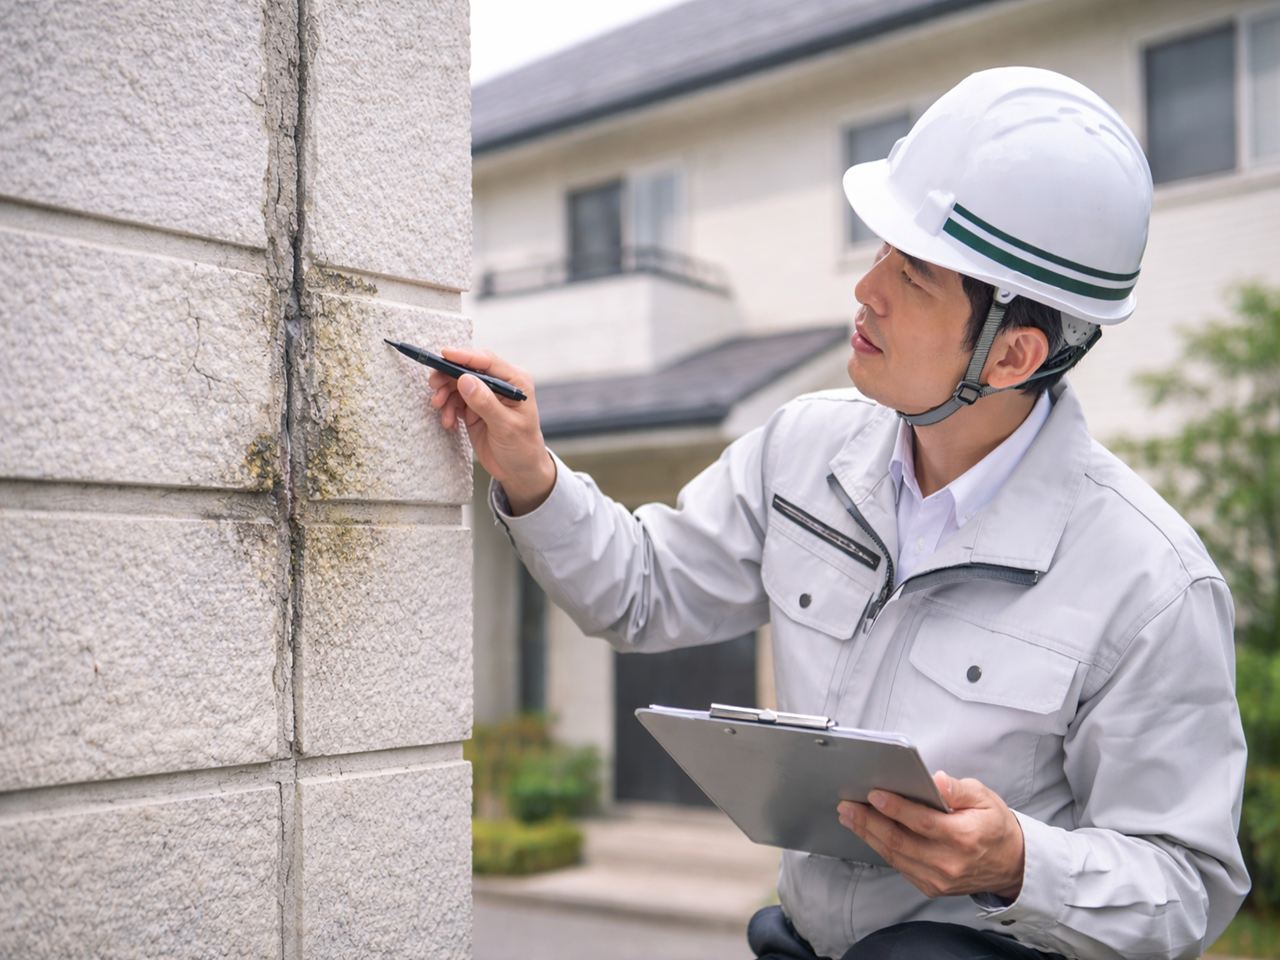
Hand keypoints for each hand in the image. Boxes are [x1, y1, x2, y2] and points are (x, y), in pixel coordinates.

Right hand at [426, 347, 555, 513]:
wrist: (519, 471)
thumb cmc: (522, 448)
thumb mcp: (505, 426)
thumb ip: (485, 403)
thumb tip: (465, 379)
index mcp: (515, 381)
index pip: (487, 361)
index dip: (464, 356)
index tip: (444, 355)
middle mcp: (500, 384)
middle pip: (468, 369)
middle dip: (448, 377)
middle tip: (434, 387)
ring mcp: (486, 395)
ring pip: (458, 384)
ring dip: (445, 395)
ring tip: (440, 410)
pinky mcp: (474, 408)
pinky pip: (455, 401)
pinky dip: (447, 409)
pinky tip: (448, 423)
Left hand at [837, 771, 1024, 899]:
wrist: (1011, 865)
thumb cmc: (995, 826)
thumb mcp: (985, 798)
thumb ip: (958, 789)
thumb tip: (936, 780)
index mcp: (963, 837)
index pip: (921, 822)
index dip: (895, 808)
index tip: (873, 794)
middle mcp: (949, 862)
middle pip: (899, 841)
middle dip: (868, 821)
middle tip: (847, 805)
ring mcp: (938, 879)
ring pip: (894, 855)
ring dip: (868, 835)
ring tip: (849, 816)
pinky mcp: (931, 887)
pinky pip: (899, 866)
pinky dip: (880, 848)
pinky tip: (868, 833)